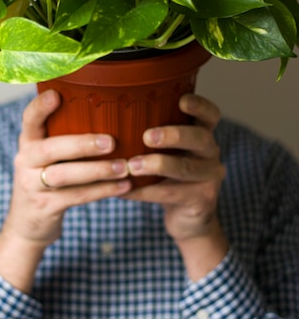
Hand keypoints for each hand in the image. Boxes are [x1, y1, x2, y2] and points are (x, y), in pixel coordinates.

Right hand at [0, 90, 130, 290]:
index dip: (40, 107)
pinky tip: (124, 186)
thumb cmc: (46, 181)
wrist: (26, 226)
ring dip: (97, 171)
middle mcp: (26, 161)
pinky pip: (76, 197)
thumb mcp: (45, 157)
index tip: (56, 94)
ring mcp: (33, 186)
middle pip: (50, 149)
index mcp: (28, 143)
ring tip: (124, 167)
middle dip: (81, 144)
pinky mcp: (45, 207)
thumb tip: (105, 109)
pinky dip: (102, 191)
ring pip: (64, 176)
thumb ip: (63, 137)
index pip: (29, 120)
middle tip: (111, 141)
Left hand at [125, 94, 227, 279]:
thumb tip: (108, 117)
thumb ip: (152, 136)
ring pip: (185, 168)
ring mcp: (209, 178)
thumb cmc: (168, 176)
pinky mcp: (200, 200)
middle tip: (147, 136)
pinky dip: (145, 191)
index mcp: (202, 135)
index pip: (210, 115)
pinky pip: (170, 194)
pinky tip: (124, 190)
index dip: (199, 106)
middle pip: (200, 138)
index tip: (182, 100)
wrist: (188, 219)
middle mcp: (211, 153)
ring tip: (131, 166)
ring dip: (156, 165)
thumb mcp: (167, 153)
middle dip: (173, 135)